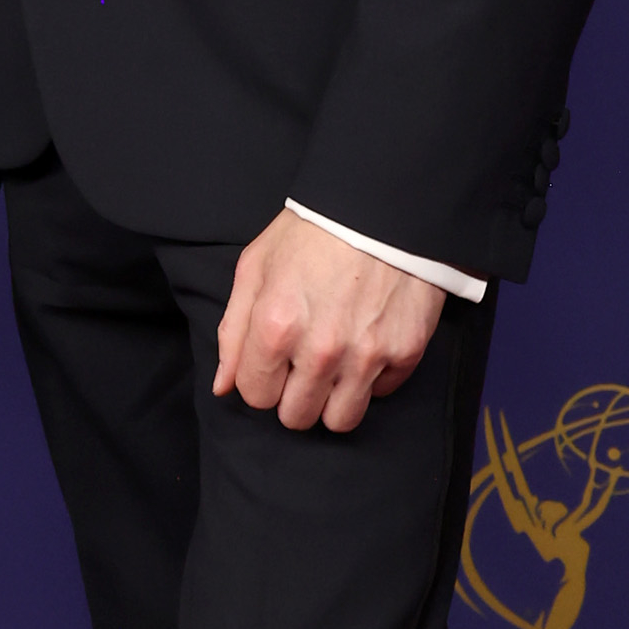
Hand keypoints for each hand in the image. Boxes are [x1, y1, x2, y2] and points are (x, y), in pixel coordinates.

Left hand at [212, 210, 441, 431]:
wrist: (381, 207)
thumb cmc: (312, 233)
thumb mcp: (256, 267)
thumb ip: (233, 330)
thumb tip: (224, 386)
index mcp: (276, 327)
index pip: (255, 396)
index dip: (259, 381)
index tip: (271, 362)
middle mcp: (321, 350)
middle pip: (296, 417)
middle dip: (292, 396)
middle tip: (302, 366)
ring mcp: (367, 355)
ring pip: (340, 421)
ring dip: (331, 401)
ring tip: (332, 370)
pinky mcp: (405, 353)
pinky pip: (380, 394)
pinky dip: (371, 379)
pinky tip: (365, 345)